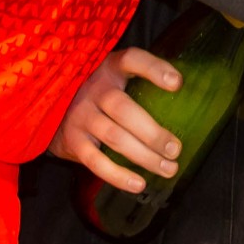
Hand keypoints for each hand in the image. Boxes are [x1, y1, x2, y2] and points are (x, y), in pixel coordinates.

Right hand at [50, 47, 181, 192]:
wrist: (55, 109)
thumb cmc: (100, 95)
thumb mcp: (116, 79)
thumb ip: (140, 84)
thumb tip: (188, 101)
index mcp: (110, 68)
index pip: (131, 59)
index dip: (154, 69)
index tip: (177, 83)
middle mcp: (93, 88)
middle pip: (123, 108)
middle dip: (152, 132)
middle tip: (176, 149)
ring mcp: (80, 115)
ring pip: (114, 136)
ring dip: (144, 156)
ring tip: (168, 168)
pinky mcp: (72, 140)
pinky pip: (96, 161)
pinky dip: (118, 175)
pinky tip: (139, 184)